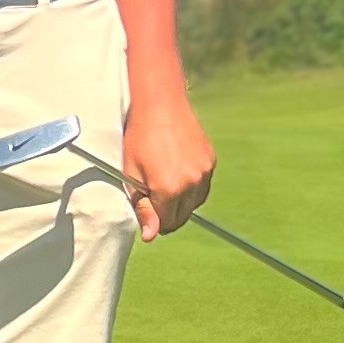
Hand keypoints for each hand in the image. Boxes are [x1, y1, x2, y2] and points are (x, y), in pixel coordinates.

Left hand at [121, 97, 215, 240]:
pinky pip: (203, 186)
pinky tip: (177, 173)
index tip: (147, 212)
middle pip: (183, 217)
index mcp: (169, 189)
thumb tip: (151, 236)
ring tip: (164, 182)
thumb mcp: (132, 175)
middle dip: (168, 215)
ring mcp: (204, 172)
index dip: (154, 222)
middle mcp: (191, 183)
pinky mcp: (211, 161)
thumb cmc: (140, 139)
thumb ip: (142, 208)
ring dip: (181, 202)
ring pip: (195, 203)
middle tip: (153, 199)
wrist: (161, 106)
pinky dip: (192, 187)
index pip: (166, 223)